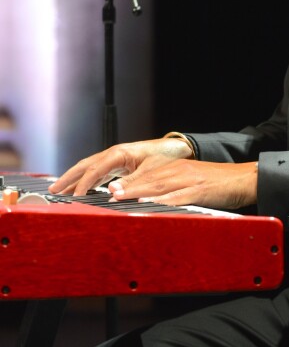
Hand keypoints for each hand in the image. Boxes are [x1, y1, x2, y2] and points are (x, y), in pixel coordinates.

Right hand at [48, 138, 193, 196]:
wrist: (177, 148)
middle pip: (85, 165)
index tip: (74, 198)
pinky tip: (81, 189)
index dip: (83, 184)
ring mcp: (115, 158)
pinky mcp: (119, 164)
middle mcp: (114, 154)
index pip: (94, 169)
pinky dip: (86, 180)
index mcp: (119, 153)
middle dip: (68, 178)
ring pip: (89, 168)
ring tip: (60, 191)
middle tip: (53, 191)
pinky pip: (97, 172)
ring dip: (74, 179)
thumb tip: (112, 192)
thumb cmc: (165, 157)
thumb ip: (132, 182)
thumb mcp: (151, 171)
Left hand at [107, 159, 258, 209]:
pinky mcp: (199, 191)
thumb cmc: (219, 183)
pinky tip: (151, 203)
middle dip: (128, 187)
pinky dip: (163, 200)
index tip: (111, 190)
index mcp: (177, 170)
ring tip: (120, 197)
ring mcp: (189, 181)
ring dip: (138, 191)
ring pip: (159, 186)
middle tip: (109, 193)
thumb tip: (154, 201)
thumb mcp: (193, 182)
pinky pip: (178, 196)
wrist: (244, 178)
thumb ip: (174, 190)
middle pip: (149, 180)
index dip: (129, 183)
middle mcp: (179, 172)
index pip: (148, 176)